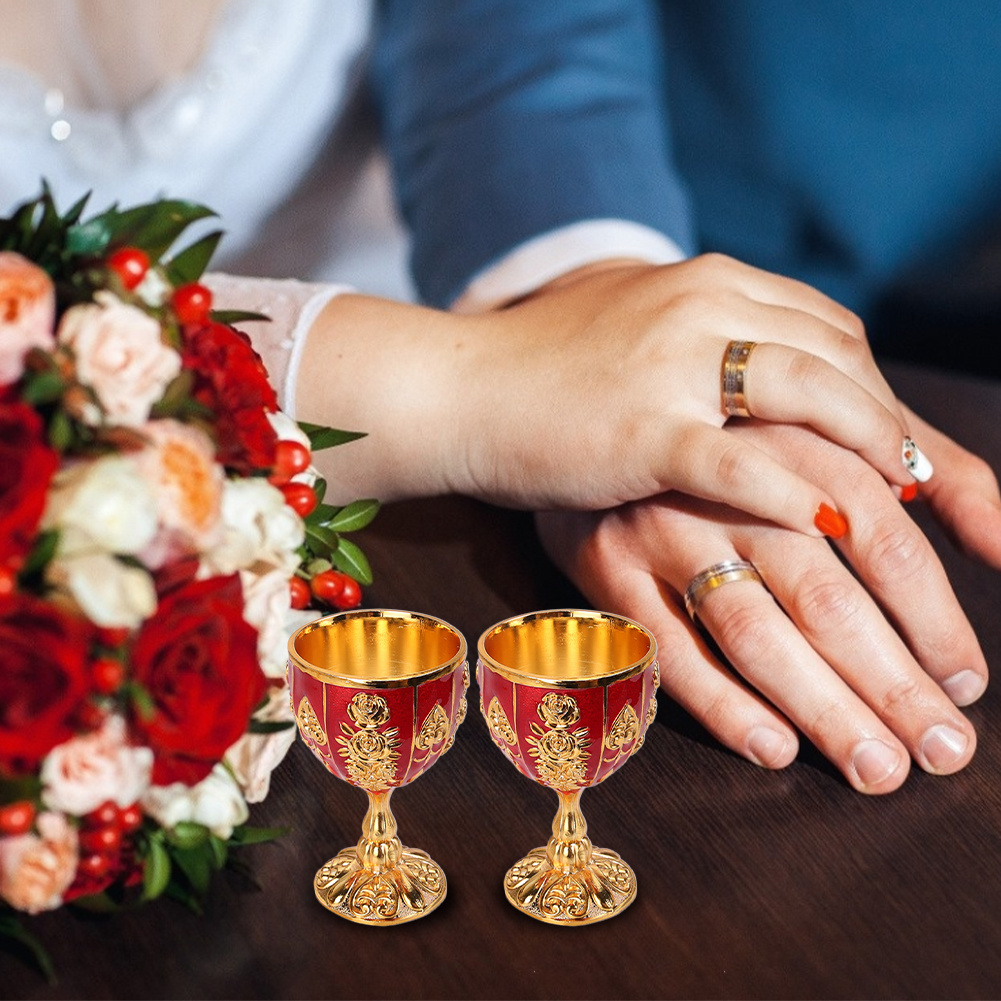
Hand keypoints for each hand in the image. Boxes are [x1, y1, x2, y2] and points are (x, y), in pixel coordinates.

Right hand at [298, 256, 924, 529]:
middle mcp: (701, 307)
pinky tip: (825, 522)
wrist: (458, 384)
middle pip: (835, 358)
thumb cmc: (542, 370)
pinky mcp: (644, 428)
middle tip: (916, 476)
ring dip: (869, 448)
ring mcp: (673, 364)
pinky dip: (794, 493)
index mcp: (705, 283)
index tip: (893, 436)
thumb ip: (703, 341)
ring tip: (898, 499)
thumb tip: (761, 382)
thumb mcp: (634, 330)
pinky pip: (742, 462)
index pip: (825, 326)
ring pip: (809, 397)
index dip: (872, 383)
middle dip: (888, 418)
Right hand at [536, 419, 994, 792]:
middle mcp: (727, 486)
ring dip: (819, 706)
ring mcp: (660, 528)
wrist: (584, 407)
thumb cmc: (721, 432)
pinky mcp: (606, 568)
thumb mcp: (814, 424)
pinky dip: (720, 701)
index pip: (881, 538)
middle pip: (823, 595)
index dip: (932, 616)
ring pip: (750, 629)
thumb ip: (915, 466)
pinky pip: (666, 646)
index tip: (967, 682)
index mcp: (791, 442)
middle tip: (941, 750)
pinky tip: (773, 747)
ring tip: (876, 767)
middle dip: (891, 681)